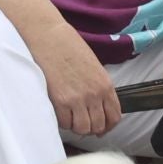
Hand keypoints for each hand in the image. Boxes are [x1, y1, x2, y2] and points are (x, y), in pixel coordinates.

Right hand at [28, 19, 121, 135]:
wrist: (48, 35)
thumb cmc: (67, 45)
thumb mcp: (93, 66)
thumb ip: (97, 86)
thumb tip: (96, 105)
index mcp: (105, 84)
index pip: (114, 117)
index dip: (107, 126)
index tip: (100, 128)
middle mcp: (94, 94)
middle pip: (98, 126)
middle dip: (90, 127)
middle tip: (80, 120)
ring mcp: (78, 98)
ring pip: (83, 129)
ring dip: (75, 126)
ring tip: (69, 116)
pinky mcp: (60, 101)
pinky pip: (65, 123)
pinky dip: (62, 121)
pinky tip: (59, 110)